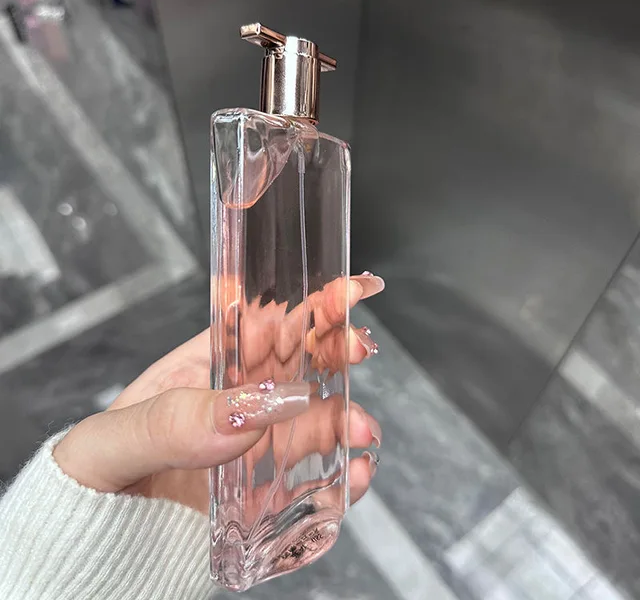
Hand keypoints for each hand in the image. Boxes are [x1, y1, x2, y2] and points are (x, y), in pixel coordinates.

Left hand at [53, 273, 384, 514]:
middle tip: (357, 347)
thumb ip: (173, 421)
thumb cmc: (88, 484)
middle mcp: (237, 405)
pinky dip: (345, 476)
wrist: (92, 560)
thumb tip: (253, 409)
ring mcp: (256, 452)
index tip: (344, 290)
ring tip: (360, 431)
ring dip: (348, 418)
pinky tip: (354, 473)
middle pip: (301, 365)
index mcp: (201, 372)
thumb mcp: (111, 442)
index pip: (259, 324)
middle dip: (336, 349)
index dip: (305, 302)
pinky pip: (316, 482)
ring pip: (317, 422)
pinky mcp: (268, 498)